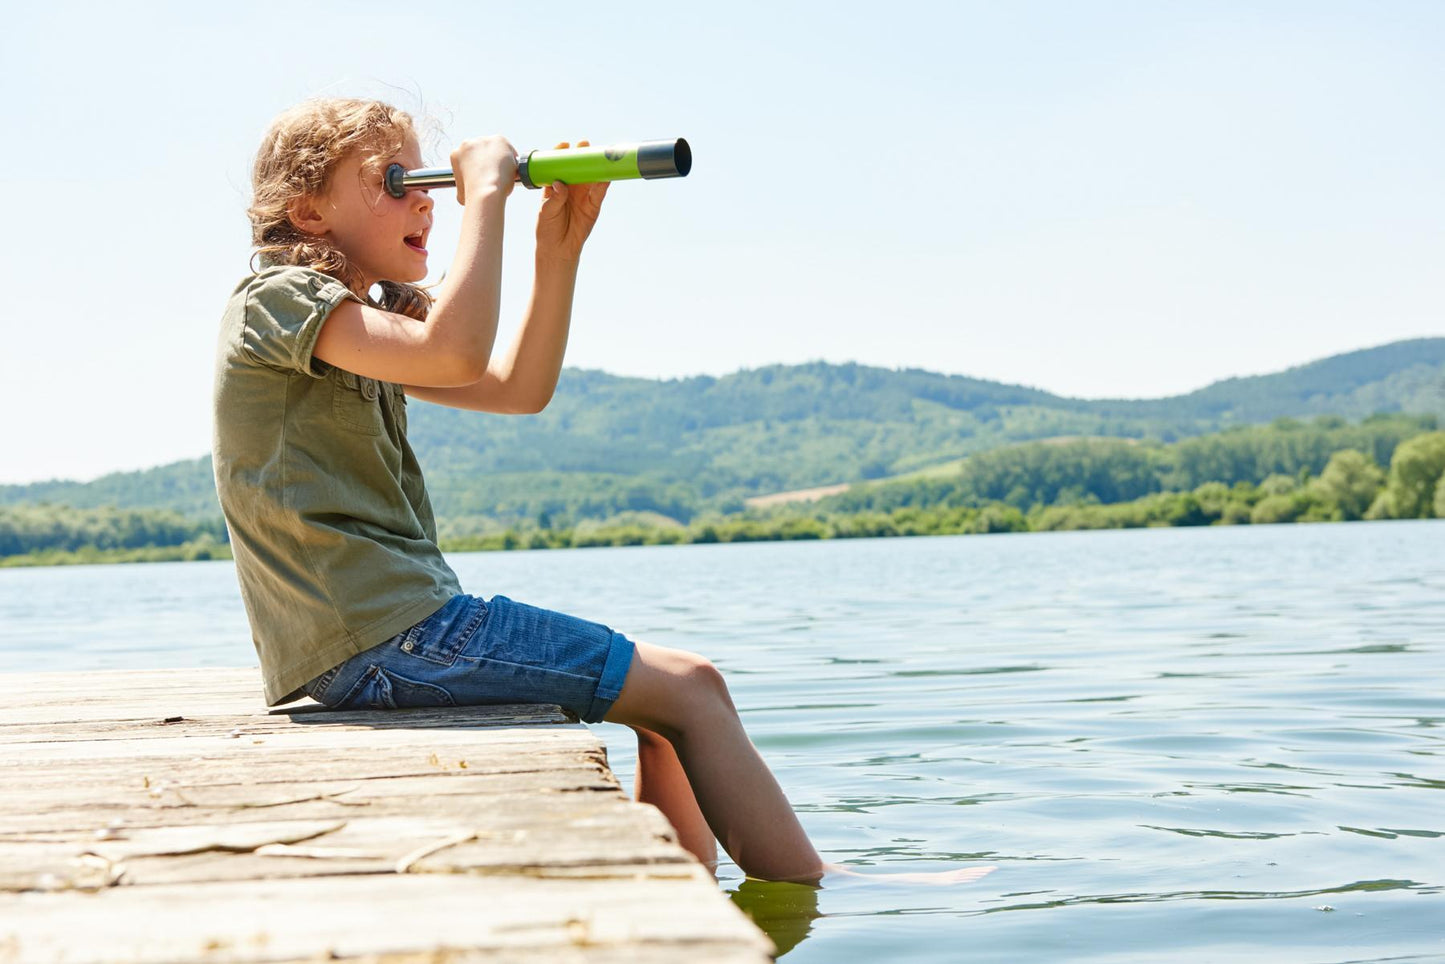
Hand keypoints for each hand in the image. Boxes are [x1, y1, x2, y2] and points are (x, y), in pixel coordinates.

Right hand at [451, 136, 517, 203]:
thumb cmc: (474, 195)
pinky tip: (512, 169)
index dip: (480, 167)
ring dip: (501, 159)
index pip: (470, 158)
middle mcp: (468, 143)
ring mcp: (483, 140)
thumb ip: (465, 186)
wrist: (485, 191)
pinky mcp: (498, 140)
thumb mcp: (462, 192)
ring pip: (496, 149)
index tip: (486, 175)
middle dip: (490, 161)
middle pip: (483, 151)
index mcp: (457, 154)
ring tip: (505, 173)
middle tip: (498, 174)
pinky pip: (508, 148)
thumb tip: (466, 194)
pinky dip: (512, 158)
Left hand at [536, 140, 608, 261]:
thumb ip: (553, 198)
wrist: (558, 249)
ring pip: (591, 177)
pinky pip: (599, 192)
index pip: (559, 165)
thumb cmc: (547, 229)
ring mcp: (583, 196)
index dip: (562, 154)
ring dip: (596, 166)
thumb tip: (560, 184)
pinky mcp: (593, 206)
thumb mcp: (546, 212)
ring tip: (600, 155)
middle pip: (578, 167)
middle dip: (582, 155)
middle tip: (584, 145)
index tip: (564, 145)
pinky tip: (607, 175)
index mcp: (555, 185)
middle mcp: (570, 187)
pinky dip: (604, 183)